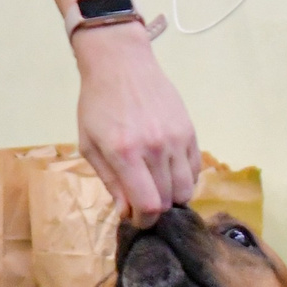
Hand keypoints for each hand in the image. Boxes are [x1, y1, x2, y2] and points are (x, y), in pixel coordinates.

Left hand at [72, 25, 200, 219]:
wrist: (121, 64)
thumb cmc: (97, 104)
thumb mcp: (89, 144)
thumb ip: (110, 181)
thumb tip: (126, 212)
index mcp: (125, 154)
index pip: (149, 205)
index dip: (144, 221)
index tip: (137, 219)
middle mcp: (155, 148)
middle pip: (169, 200)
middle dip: (155, 211)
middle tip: (143, 203)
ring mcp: (175, 139)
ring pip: (187, 188)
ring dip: (172, 197)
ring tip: (157, 189)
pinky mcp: (189, 131)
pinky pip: (196, 169)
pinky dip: (186, 179)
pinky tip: (170, 174)